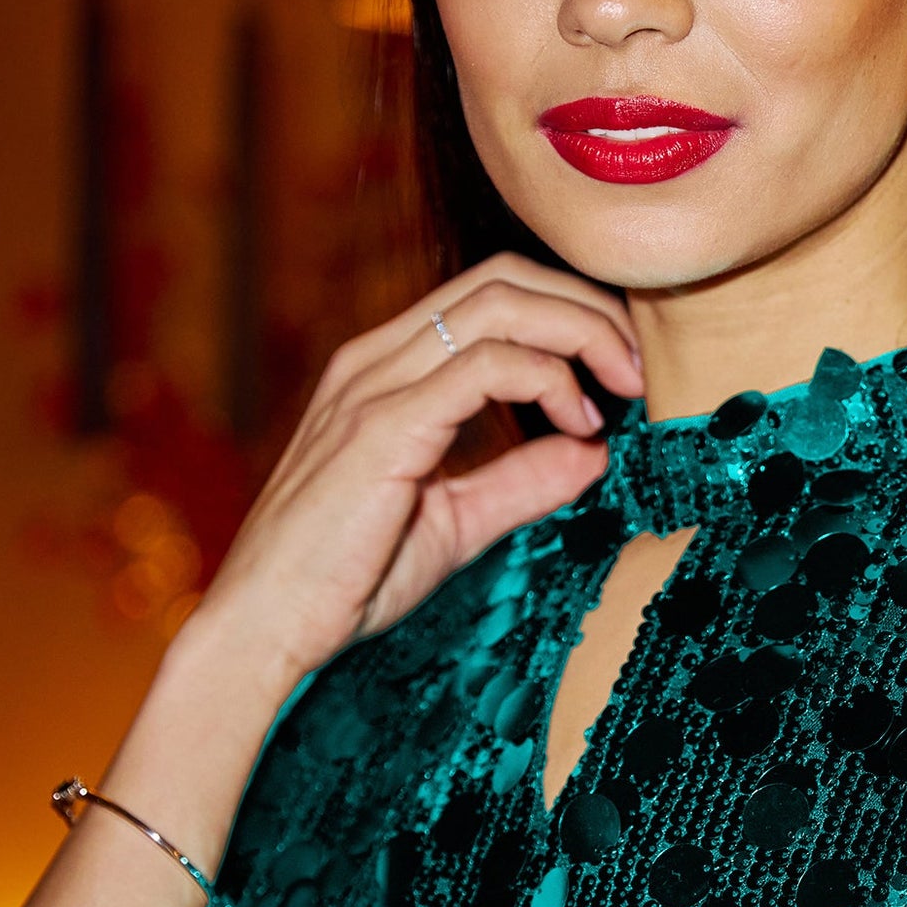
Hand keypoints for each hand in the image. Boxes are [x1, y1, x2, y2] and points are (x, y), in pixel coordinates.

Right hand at [179, 254, 640, 701]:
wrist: (265, 627)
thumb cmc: (344, 581)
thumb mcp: (455, 523)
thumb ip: (520, 482)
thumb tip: (594, 453)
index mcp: (387, 370)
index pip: (491, 294)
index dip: (570, 313)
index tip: (623, 372)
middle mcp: (376, 359)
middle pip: (502, 279)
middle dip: (587, 308)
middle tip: (641, 368)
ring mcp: (373, 385)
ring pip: (499, 304)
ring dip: (580, 333)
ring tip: (625, 386)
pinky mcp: (381, 426)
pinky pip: (484, 366)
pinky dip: (549, 381)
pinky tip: (579, 425)